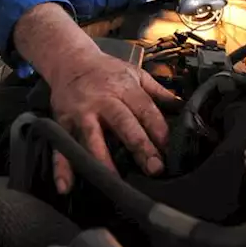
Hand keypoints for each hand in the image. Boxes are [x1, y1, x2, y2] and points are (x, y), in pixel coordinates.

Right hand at [48, 51, 177, 193]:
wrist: (70, 60)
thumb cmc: (106, 70)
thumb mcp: (136, 74)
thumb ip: (159, 93)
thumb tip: (184, 108)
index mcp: (125, 88)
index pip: (145, 110)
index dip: (158, 129)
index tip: (169, 149)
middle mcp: (103, 100)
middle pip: (123, 124)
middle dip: (139, 146)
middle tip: (154, 168)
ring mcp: (81, 113)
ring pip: (92, 137)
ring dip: (103, 160)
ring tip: (114, 181)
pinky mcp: (63, 122)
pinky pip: (61, 147)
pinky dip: (62, 167)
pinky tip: (67, 186)